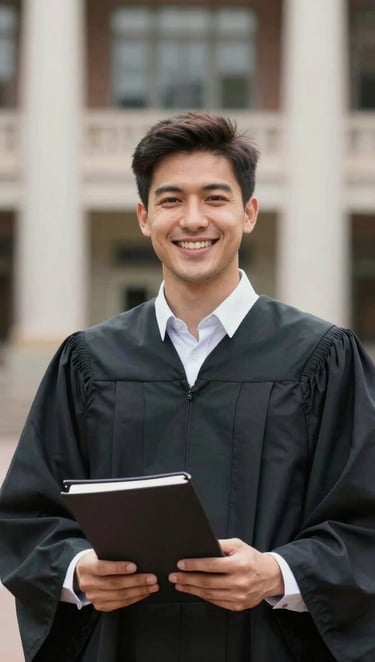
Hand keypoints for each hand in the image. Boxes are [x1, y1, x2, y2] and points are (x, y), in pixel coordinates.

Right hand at [76, 550, 158, 610]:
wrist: (84, 572)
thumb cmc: (97, 558)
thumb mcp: (100, 552)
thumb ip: (112, 553)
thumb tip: (135, 553)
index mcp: (86, 567)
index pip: (102, 568)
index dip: (118, 567)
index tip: (134, 566)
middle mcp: (88, 584)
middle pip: (114, 584)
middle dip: (136, 581)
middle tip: (152, 578)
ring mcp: (93, 597)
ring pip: (119, 595)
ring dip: (139, 591)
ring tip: (152, 586)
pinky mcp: (100, 605)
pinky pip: (120, 604)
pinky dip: (134, 598)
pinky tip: (144, 593)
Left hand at [168, 538, 283, 610]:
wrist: (270, 577)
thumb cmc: (251, 558)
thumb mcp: (238, 545)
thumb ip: (220, 545)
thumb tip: (201, 546)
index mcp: (239, 564)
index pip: (211, 565)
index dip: (194, 565)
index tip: (180, 564)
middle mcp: (239, 582)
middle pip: (207, 582)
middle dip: (187, 578)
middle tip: (173, 576)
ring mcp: (239, 596)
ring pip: (209, 594)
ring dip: (191, 589)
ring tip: (179, 584)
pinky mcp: (238, 606)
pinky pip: (216, 602)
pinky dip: (203, 596)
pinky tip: (193, 591)